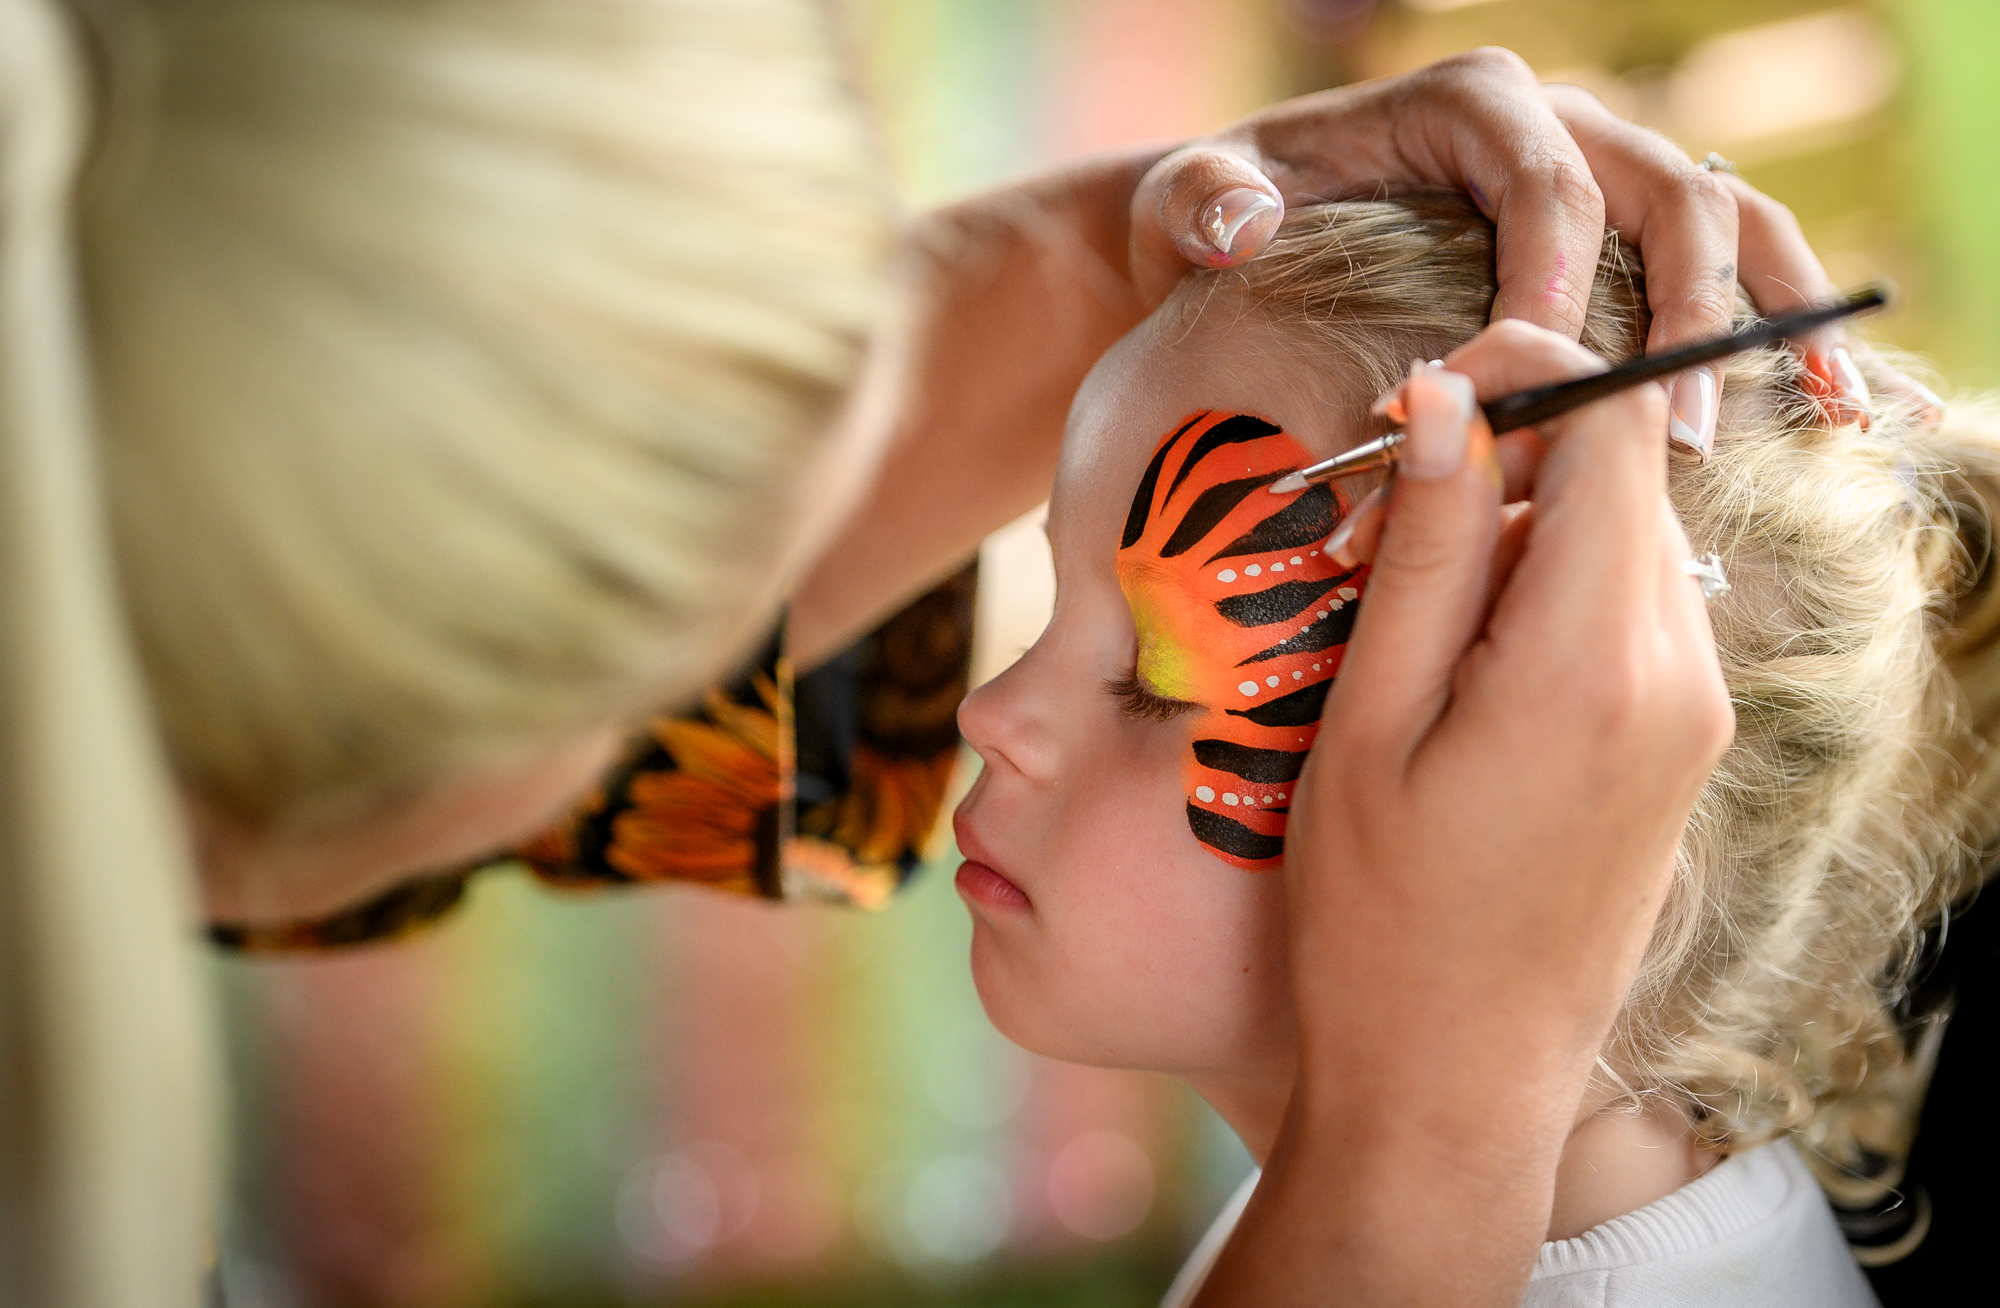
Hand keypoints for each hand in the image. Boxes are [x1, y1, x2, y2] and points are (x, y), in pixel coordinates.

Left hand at [1132, 50, 1904, 450]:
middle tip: (1678, 435)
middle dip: (1685, 314)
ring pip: (1722, 223)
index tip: (1544, 381)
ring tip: (1818, 413)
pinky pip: (1719, 269)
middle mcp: (1554, 130)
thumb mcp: (1187, 201)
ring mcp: (1599, 182)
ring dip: (1772, 313)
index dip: (1560, 283)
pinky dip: (1773, 326)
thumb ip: (1202, 201)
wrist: (1235, 240)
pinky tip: (1823, 408)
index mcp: (1472, 106)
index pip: (1548, 188)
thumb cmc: (1216, 220)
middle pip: (1663, 201)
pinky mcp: (1618, 243)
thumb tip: (1247, 217)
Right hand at [1196, 322, 1731, 1305]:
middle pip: (1618, 470)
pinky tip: (1452, 664)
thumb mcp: (1368, 724)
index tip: (1411, 408)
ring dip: (1513, 527)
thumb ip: (1418, 550)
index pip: (1609, 421)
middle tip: (1367, 531)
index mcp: (1590, 659)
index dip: (1517, 371)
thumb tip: (1443, 400)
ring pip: (1620, 536)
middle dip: (1498, 457)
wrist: (1457, 1083)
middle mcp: (1674, 673)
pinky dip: (1541, 591)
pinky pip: (1626, 609)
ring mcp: (1690, 714)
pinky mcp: (1679, 745)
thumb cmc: (1380, 920)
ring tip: (1394, 611)